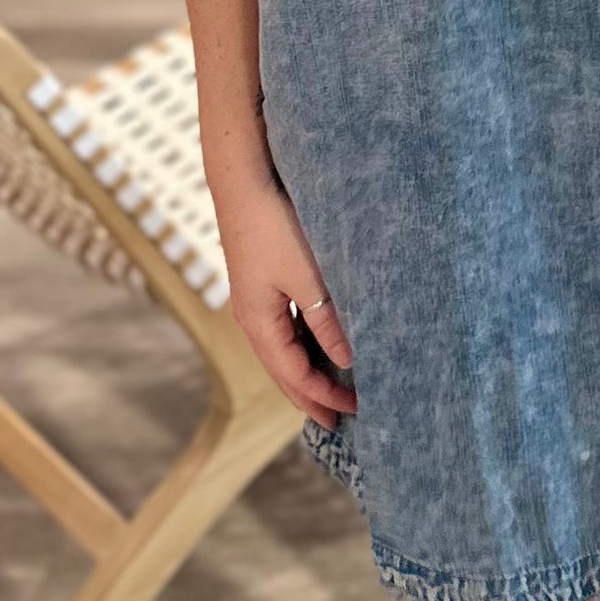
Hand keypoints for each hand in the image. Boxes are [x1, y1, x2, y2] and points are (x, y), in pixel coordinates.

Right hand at [208, 159, 356, 431]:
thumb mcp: (308, 276)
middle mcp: (252, 318)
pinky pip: (282, 329)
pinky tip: (319, 346)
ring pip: (281, 351)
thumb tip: (347, 361)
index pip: (294, 375)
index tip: (356, 410)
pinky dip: (302, 347)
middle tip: (339, 421)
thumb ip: (327, 321)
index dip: (324, 397)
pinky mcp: (261, 283)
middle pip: (282, 371)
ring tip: (330, 392)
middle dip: (310, 397)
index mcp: (259, 323)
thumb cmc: (274, 225)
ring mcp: (254, 301)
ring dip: (305, 373)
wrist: (244, 179)